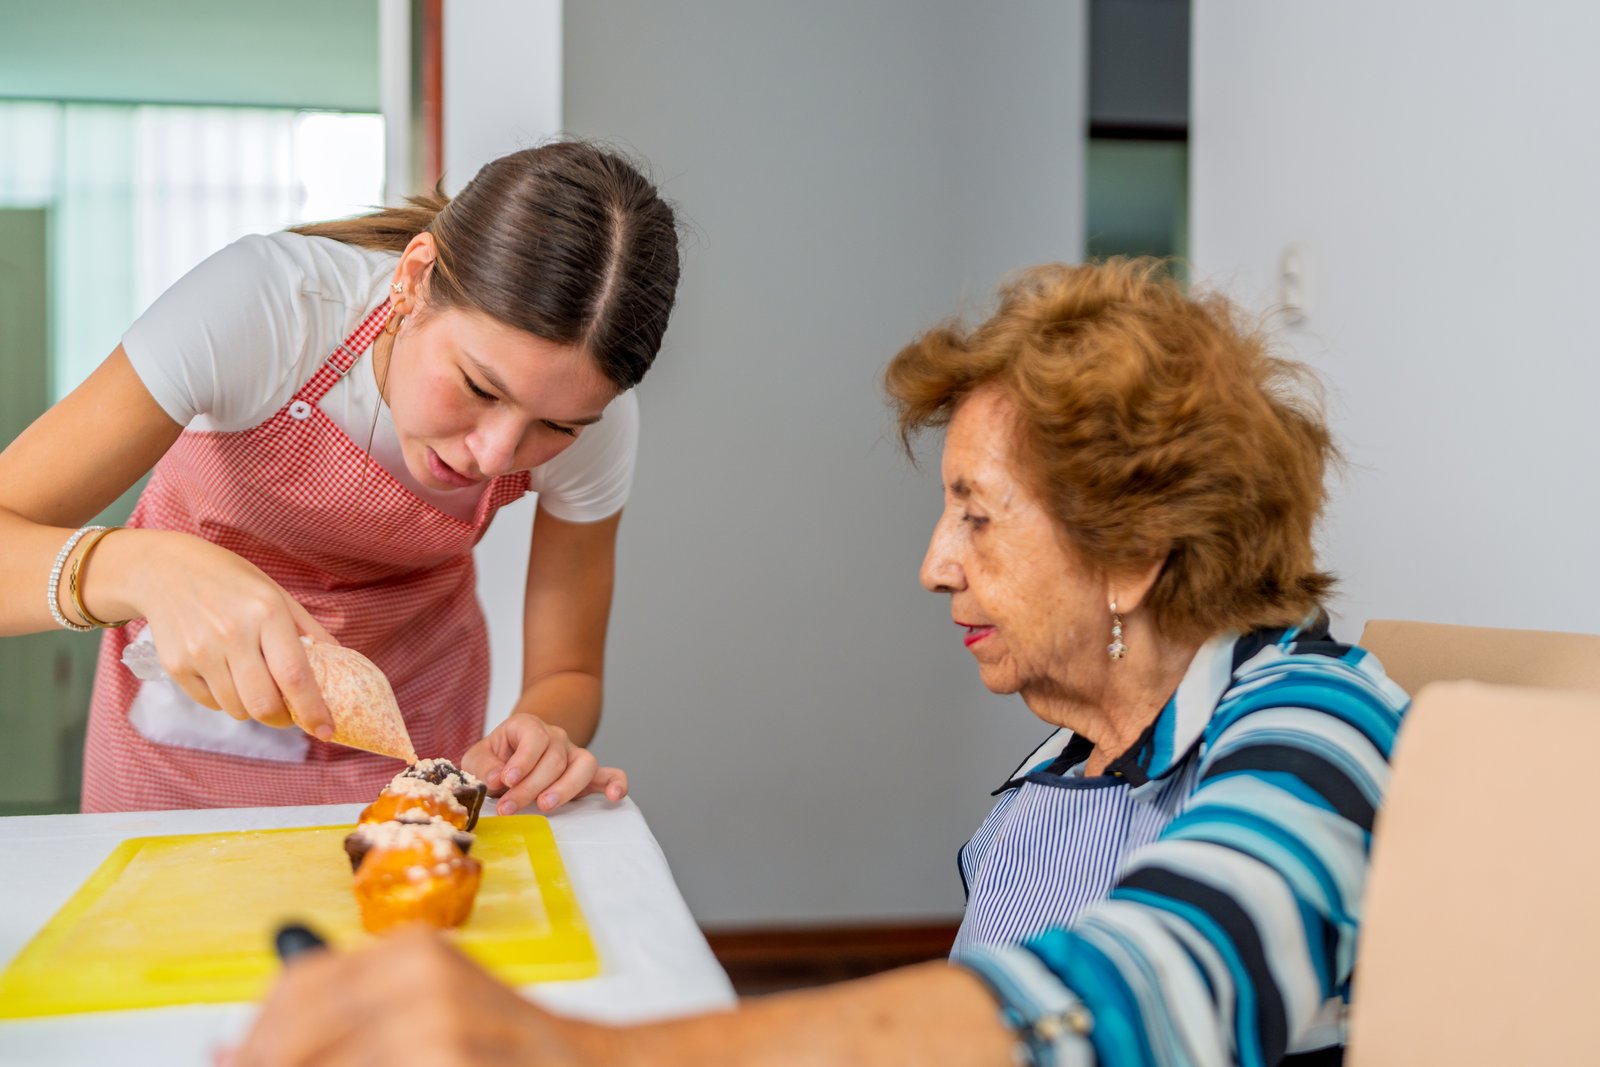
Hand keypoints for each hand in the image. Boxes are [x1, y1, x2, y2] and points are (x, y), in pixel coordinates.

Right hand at [130, 531, 336, 737]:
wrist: (165, 570)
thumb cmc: (232, 582)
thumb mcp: (276, 594)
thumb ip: (309, 631)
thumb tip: (340, 663)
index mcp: (266, 612)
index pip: (294, 675)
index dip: (313, 709)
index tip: (326, 730)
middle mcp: (232, 633)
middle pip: (263, 704)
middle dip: (284, 720)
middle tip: (290, 715)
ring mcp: (200, 651)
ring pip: (237, 709)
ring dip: (254, 710)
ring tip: (256, 687)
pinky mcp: (175, 665)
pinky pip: (211, 703)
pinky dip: (226, 700)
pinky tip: (226, 675)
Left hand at [221, 927, 620, 1066]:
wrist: (581, 1066)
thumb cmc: (494, 1045)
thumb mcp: (422, 1005)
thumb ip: (337, 1020)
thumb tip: (229, 1053)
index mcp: (408, 950)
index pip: (298, 988)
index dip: (255, 1040)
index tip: (229, 1062)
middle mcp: (418, 976)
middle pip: (297, 1039)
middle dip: (266, 1065)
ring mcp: (434, 1027)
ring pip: (323, 1062)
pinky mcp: (447, 1061)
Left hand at [461, 713, 627, 815]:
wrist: (509, 762)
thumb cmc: (494, 761)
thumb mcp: (478, 758)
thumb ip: (483, 765)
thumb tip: (497, 777)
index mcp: (529, 727)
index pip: (534, 737)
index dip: (522, 760)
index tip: (507, 780)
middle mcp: (556, 738)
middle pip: (555, 757)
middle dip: (531, 785)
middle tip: (509, 808)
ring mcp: (573, 755)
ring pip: (584, 763)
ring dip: (566, 787)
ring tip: (545, 805)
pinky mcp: (586, 776)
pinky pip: (609, 774)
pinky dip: (616, 784)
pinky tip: (615, 797)